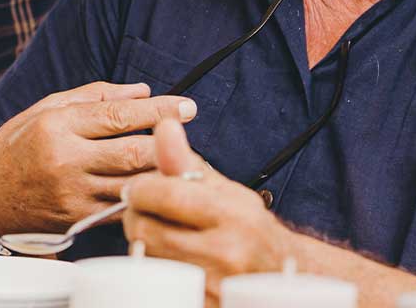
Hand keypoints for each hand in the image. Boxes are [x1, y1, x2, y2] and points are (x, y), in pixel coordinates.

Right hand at [0, 81, 196, 234]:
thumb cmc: (20, 144)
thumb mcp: (47, 108)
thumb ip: (95, 96)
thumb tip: (142, 91)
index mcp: (57, 126)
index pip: (119, 116)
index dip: (158, 110)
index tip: (187, 105)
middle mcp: (65, 160)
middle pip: (133, 152)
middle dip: (169, 142)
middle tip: (190, 134)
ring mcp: (73, 194)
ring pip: (133, 184)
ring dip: (162, 172)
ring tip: (184, 160)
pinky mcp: (78, 219)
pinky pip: (121, 207)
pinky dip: (143, 195)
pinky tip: (158, 185)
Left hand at [123, 119, 288, 299]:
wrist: (278, 274)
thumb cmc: (246, 227)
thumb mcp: (222, 189)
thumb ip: (185, 160)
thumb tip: (164, 125)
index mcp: (231, 214)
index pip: (163, 195)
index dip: (140, 189)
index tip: (138, 188)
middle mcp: (226, 252)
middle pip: (145, 231)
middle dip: (137, 217)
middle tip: (146, 214)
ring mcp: (214, 285)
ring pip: (148, 258)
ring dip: (144, 244)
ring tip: (161, 235)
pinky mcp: (204, 305)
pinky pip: (158, 287)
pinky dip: (155, 272)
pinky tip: (167, 261)